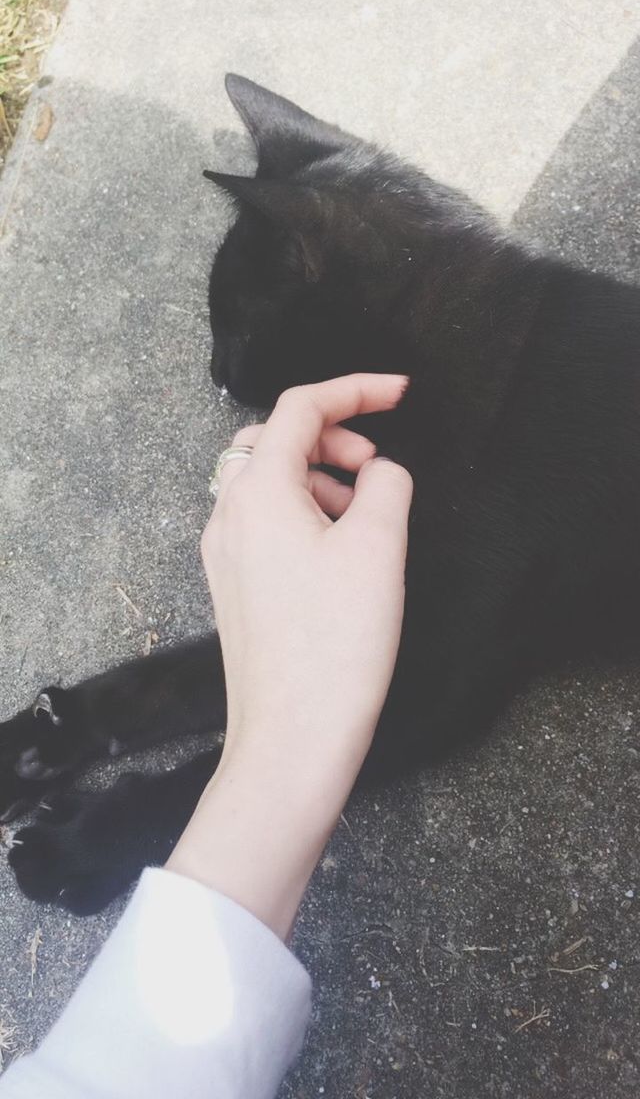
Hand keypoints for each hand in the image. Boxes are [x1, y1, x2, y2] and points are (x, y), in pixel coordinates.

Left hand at [167, 374, 411, 937]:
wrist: (292, 738)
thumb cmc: (336, 644)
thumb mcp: (378, 547)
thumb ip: (385, 484)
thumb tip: (378, 473)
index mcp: (257, 492)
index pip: (299, 408)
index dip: (354, 389)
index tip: (401, 393)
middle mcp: (227, 515)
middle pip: (273, 440)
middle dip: (330, 436)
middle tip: (377, 466)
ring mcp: (225, 554)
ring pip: (266, 481)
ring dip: (317, 475)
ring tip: (363, 511)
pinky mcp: (234, 587)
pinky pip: (263, 523)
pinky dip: (302, 512)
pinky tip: (337, 550)